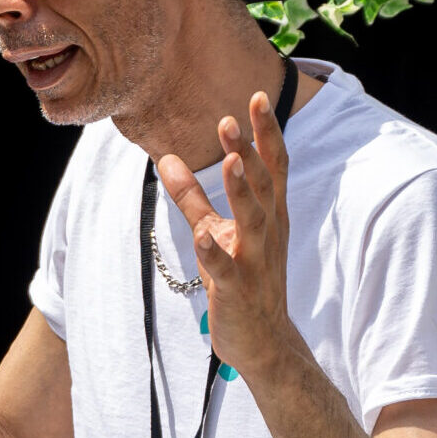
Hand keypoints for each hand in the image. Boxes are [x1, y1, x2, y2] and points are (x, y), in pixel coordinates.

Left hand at [157, 88, 300, 382]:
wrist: (263, 340)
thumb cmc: (241, 278)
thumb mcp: (214, 231)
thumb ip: (192, 197)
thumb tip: (166, 159)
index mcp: (267, 214)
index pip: (270, 166)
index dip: (264, 133)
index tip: (253, 97)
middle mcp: (267, 232)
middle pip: (260, 185)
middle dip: (248, 152)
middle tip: (230, 120)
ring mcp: (255, 262)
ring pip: (251, 221)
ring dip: (240, 192)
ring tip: (229, 162)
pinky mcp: (237, 291)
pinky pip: (227, 270)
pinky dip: (215, 253)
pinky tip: (203, 238)